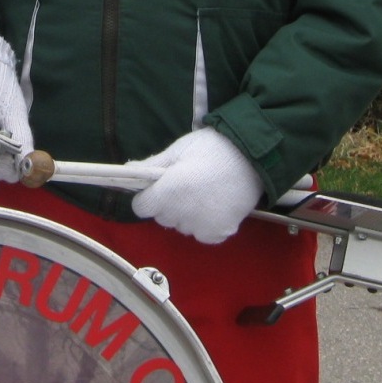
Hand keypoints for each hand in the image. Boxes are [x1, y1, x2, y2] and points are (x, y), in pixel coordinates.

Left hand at [128, 128, 263, 243]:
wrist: (253, 157)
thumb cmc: (212, 148)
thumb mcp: (179, 150)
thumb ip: (152, 164)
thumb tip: (128, 170)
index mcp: (170, 191)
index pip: (141, 207)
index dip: (147, 196)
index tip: (157, 186)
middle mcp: (183, 213)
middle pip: (162, 216)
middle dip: (167, 203)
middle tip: (185, 184)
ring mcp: (202, 226)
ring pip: (181, 226)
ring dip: (185, 214)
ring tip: (203, 192)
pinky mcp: (219, 234)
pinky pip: (201, 234)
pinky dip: (204, 224)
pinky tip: (213, 205)